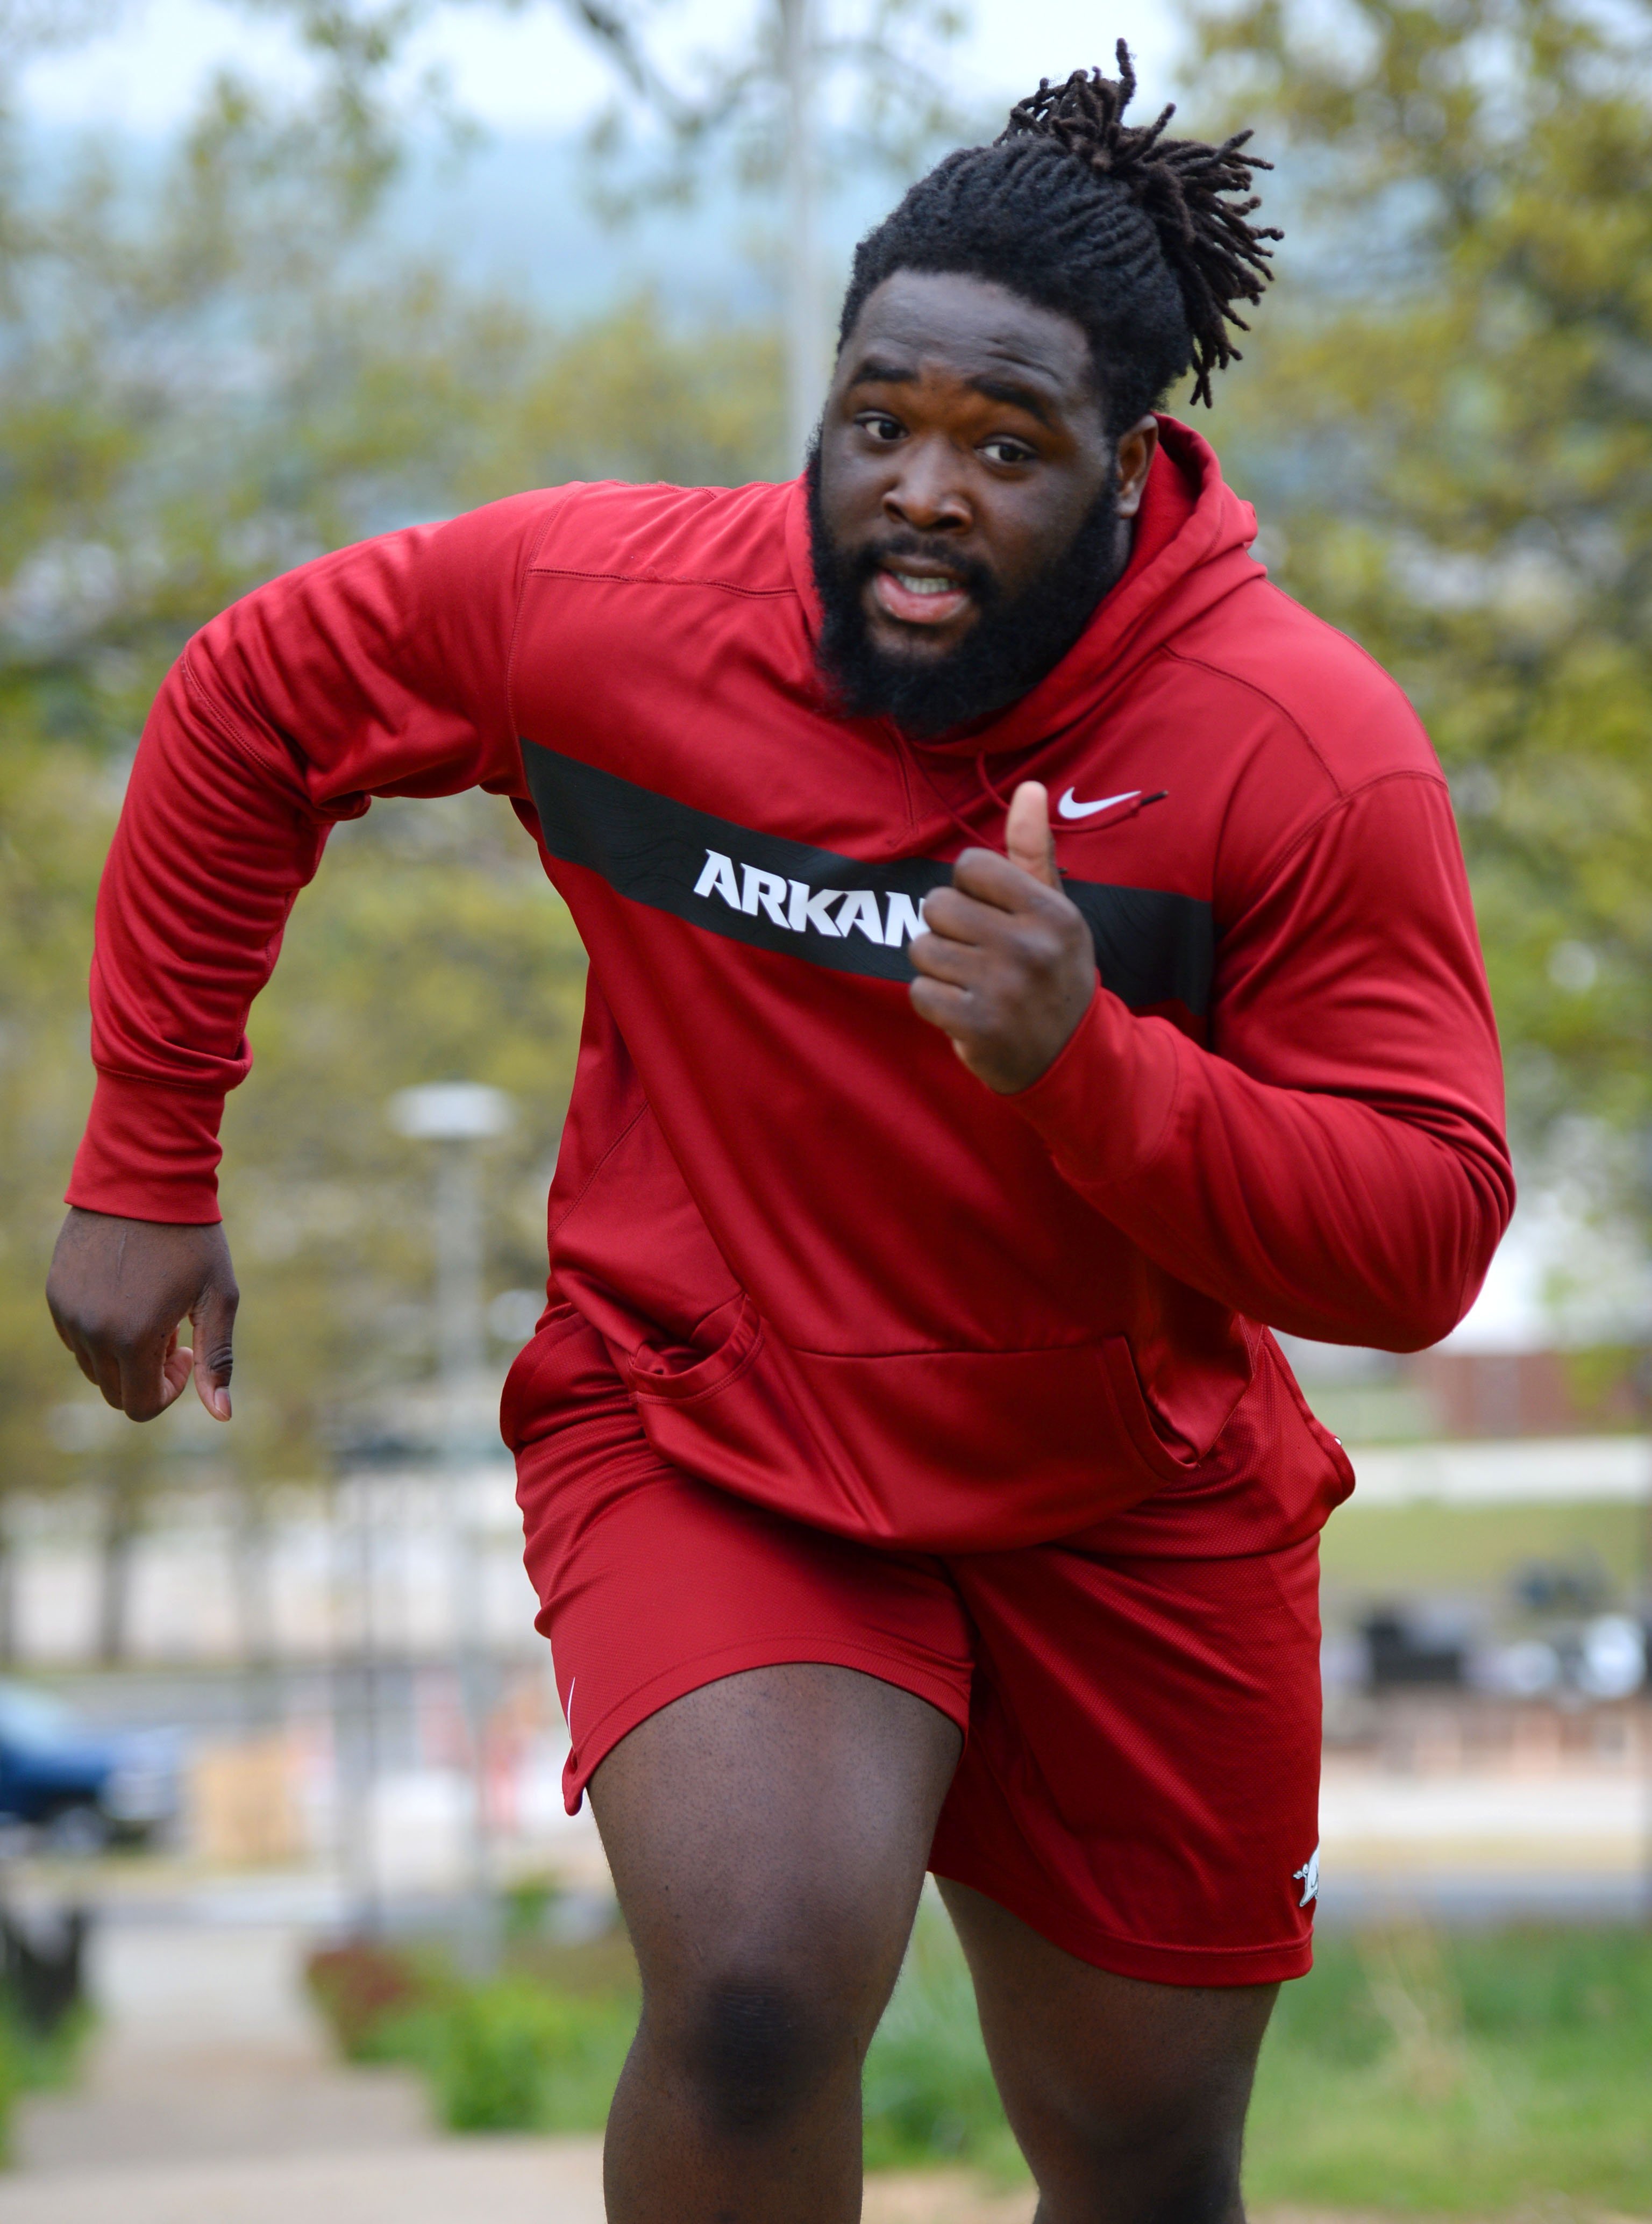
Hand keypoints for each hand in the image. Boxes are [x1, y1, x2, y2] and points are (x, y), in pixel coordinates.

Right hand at [46, 1208, 238, 1423]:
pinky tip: (127, 1292)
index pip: (139, 1407)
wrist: (145, 1178)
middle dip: (147, 1371)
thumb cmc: (192, 1238)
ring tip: (150, 1304)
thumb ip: (216, 1359)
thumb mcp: (217, 1297)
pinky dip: (101, 1330)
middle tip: (172, 1325)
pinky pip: (76, 1337)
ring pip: (93, 1366)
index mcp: (133, 1338)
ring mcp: (68, 1312)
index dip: (168, 1391)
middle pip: (114, 1391)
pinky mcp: (56, 1293)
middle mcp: (91, 1331)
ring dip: (124, 1351)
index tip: (184, 1351)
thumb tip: (222, 1415)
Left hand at [909, 780, 1096, 1093]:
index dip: (968, 890)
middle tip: (978, 954)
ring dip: (938, 968)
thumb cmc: (1055, 974)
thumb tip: (1028, 787)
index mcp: (1049, 911)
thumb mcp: (1055, 912)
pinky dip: (934, 1003)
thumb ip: (1033, 852)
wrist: (1071, 1058)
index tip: (990, 916)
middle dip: (948, 930)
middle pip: (937, 905)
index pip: (969, 867)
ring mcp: (1002, 987)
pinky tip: (964, 1009)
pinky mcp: (976, 1025)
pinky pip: (918, 991)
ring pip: (922, 948)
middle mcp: (1029, 946)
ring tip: (972, 983)